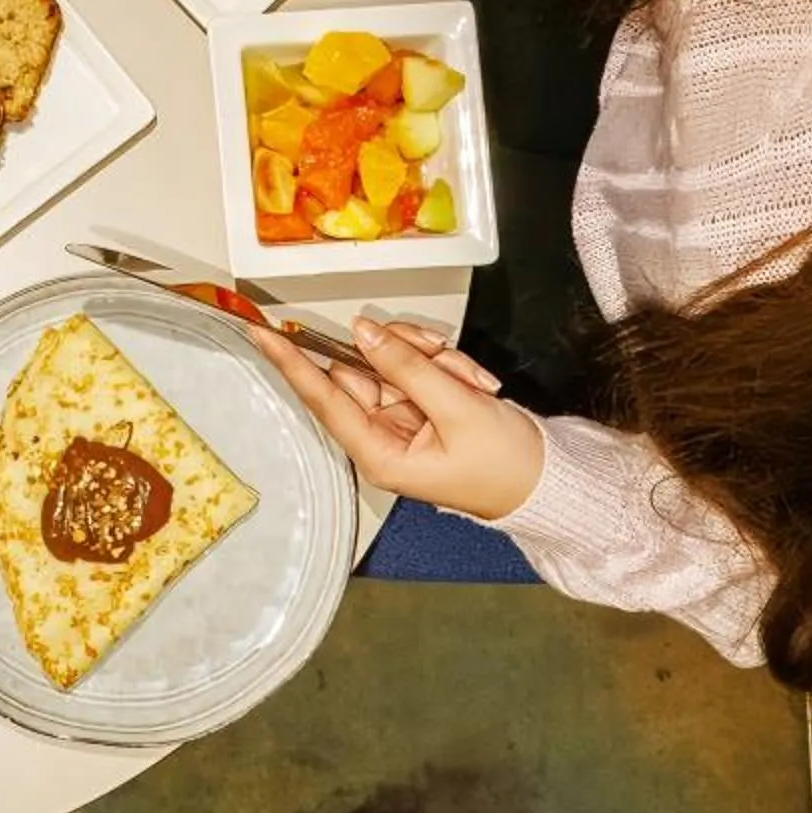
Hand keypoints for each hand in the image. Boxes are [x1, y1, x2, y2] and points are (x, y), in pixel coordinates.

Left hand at [250, 315, 545, 519]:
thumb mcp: (459, 410)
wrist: (548, 481)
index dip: (292, 363)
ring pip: (392, 359)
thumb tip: (362, 331)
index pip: (324, 399)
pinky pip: (417, 365)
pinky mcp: (420, 404)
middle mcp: (380, 436)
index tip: (263, 335)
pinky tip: (474, 384)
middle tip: (442, 356)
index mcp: (379, 454)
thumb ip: (408, 368)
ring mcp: (400, 417)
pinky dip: (446, 365)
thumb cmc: (506, 466)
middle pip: (364, 367)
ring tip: (471, 382)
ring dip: (432, 359)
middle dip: (405, 352)